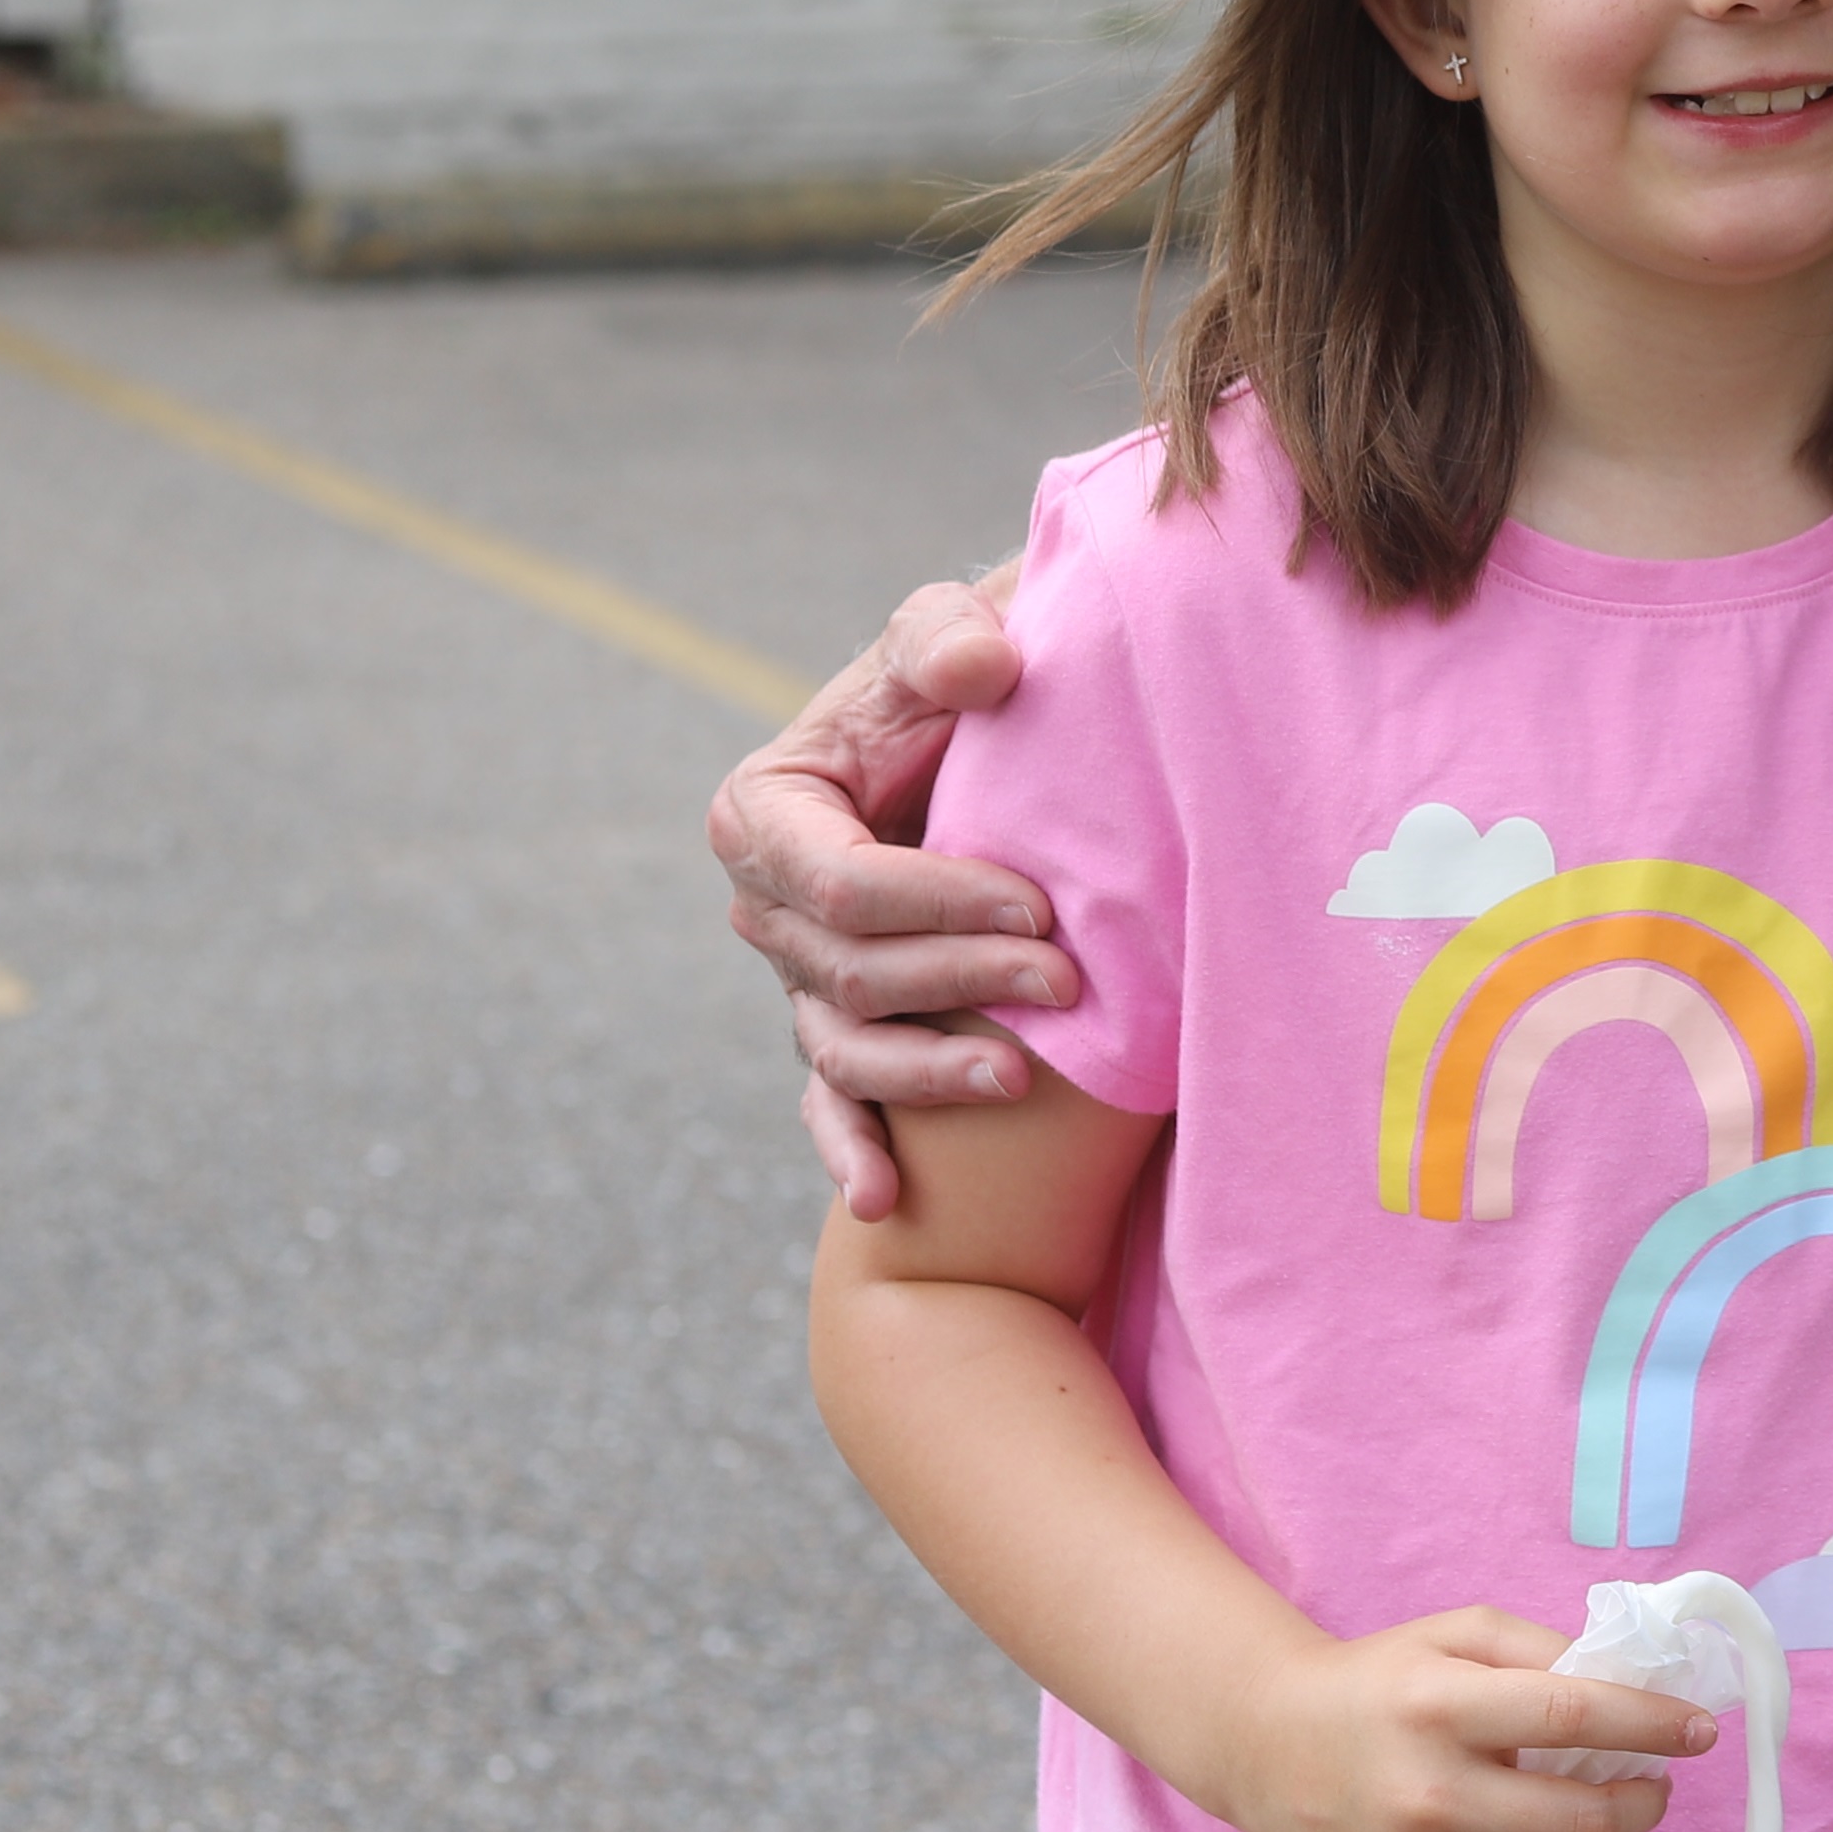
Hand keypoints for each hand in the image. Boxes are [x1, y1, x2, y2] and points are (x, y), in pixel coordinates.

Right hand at [711, 569, 1074, 1220]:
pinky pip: (832, 1099)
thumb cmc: (968, 674)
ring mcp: (796, 975)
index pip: (842, 885)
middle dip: (960, 980)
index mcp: (767, 811)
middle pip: (850, 973)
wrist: (993, 730)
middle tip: (1068, 981)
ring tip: (1018, 1077)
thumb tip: (981, 671)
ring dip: (927, 1071)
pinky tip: (887, 1199)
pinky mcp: (840, 1023)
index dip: (938, 901)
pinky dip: (851, 1148)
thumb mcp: (949, 631)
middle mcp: (765, 903)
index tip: (1039, 901)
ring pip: (846, 1046)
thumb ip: (949, 637)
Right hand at [1228, 1610, 1719, 1831]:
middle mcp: (1428, 1793)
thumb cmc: (1379, 1683)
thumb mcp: (1456, 1634)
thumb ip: (1544, 1649)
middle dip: (1644, 1804)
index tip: (1698, 1730)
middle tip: (1649, 1788)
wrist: (1267, 1745)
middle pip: (1580, 1820)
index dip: (1653, 1724)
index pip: (1575, 1716)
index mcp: (1442, 1706)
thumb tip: (1630, 1686)